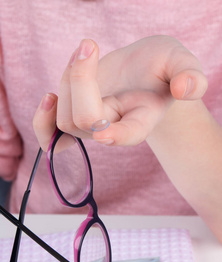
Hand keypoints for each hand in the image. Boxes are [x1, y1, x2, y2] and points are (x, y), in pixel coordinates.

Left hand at [33, 36, 207, 149]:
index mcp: (143, 119)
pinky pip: (52, 134)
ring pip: (65, 118)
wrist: (141, 74)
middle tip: (88, 45)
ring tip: (84, 54)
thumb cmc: (161, 69)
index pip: (130, 134)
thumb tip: (187, 88)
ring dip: (67, 80)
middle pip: (85, 120)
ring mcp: (92, 128)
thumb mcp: (180, 63)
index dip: (116, 135)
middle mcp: (114, 128)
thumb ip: (190, 75)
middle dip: (80, 79)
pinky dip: (43, 122)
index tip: (104, 133)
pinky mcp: (76, 121)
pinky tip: (48, 99)